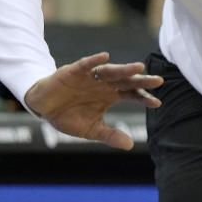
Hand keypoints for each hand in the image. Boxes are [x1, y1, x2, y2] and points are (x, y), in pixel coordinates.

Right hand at [23, 52, 162, 149]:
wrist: (43, 107)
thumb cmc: (69, 116)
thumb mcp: (90, 129)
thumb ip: (109, 135)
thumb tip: (131, 145)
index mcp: (111, 95)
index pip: (132, 95)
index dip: (144, 98)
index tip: (157, 103)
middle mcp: (105, 83)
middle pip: (127, 80)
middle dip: (141, 81)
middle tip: (158, 81)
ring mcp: (91, 76)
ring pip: (111, 71)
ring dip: (124, 69)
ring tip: (139, 67)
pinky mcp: (74, 71)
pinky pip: (86, 64)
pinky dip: (95, 60)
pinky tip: (105, 56)